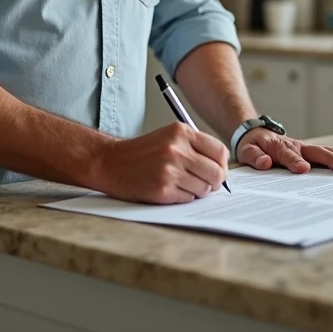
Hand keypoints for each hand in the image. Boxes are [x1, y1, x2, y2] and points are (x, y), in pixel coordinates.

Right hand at [91, 123, 227, 203]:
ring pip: (204, 188)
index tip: (217, 171)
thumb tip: (221, 168)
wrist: (110, 162)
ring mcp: (169, 170)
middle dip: (214, 182)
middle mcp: (177, 149)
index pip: (220, 151)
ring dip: (197, 191)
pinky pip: (188, 198)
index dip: (222, 165)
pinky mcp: (162, 189)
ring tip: (182, 184)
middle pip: (216, 172)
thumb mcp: (169, 137)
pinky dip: (183, 197)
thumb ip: (195, 147)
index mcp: (181, 132)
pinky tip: (170, 190)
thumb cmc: (142, 152)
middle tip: (205, 183)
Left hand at [235, 129, 332, 175]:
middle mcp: (300, 146)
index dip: (296, 162)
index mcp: (282, 147)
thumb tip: (264, 162)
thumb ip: (254, 157)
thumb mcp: (247, 151)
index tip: (304, 170)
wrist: (256, 135)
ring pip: (332, 153)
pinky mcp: (314, 153)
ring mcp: (309, 149)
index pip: (290, 155)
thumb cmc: (253, 145)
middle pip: (322, 153)